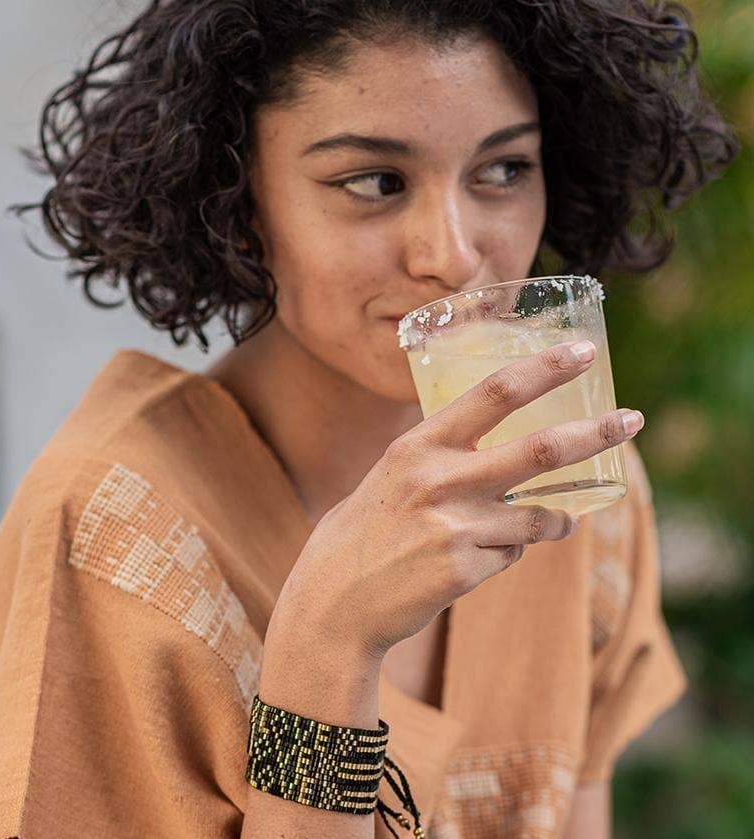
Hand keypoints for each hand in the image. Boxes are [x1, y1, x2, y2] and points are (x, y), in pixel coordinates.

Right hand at [267, 341, 642, 663]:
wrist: (334, 601)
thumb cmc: (365, 532)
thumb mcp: (395, 475)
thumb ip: (445, 457)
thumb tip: (506, 452)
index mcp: (419, 445)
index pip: (494, 393)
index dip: (544, 369)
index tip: (582, 352)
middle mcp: (440, 479)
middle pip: (540, 449)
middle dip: (595, 433)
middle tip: (631, 420)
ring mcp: (455, 526)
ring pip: (537, 517)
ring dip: (553, 520)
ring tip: (557, 521)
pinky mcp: (464, 569)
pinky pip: (512, 554)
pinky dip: (507, 553)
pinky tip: (471, 561)